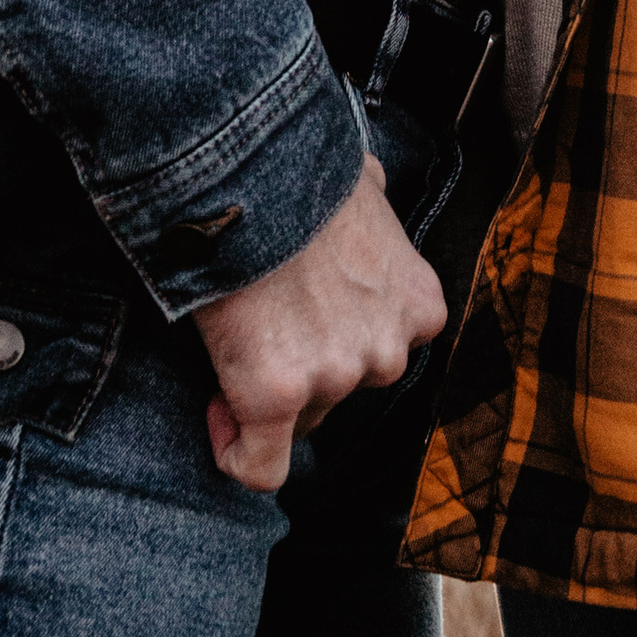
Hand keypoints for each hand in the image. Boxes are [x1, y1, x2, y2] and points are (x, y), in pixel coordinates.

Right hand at [196, 154, 449, 491]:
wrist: (253, 170)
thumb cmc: (301, 169)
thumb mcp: (368, 184)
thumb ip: (378, 211)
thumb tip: (367, 188)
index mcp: (419, 305)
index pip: (380, 353)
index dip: (334, 339)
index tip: (299, 315)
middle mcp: (388, 350)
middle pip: (339, 392)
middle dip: (299, 367)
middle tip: (262, 320)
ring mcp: (338, 376)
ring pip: (296, 420)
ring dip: (264, 393)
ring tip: (237, 337)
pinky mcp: (279, 397)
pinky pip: (259, 467)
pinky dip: (235, 453)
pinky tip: (218, 414)